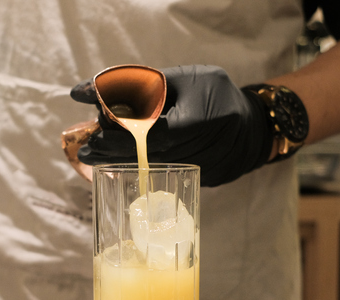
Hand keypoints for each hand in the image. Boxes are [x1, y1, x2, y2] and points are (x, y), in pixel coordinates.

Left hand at [70, 65, 273, 186]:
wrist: (253, 126)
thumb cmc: (214, 92)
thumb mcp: (183, 78)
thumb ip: (141, 84)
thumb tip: (90, 90)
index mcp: (201, 119)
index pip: (152, 132)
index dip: (121, 135)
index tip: (94, 134)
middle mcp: (204, 148)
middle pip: (149, 154)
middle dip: (113, 152)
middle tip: (86, 151)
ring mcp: (205, 169)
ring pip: (155, 168)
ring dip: (123, 162)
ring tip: (95, 156)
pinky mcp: (203, 181)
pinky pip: (166, 175)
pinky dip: (143, 168)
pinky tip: (121, 163)